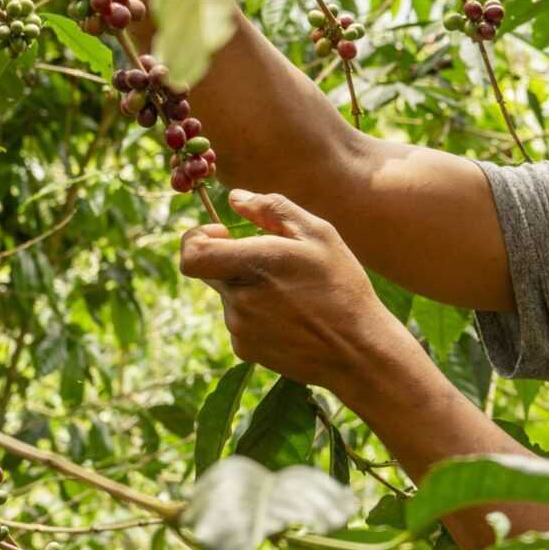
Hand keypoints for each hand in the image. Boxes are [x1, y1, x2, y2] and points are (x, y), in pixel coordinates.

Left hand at [179, 190, 407, 391]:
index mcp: (254, 265)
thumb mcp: (319, 235)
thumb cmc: (342, 287)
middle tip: (276, 264)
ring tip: (294, 295)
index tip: (223, 234)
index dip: (197, 238)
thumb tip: (235, 198)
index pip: (191, 253)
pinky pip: (239, 320)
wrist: (357, 351)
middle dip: (234, 260)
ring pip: (229, 295)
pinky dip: (256, 313)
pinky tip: (291, 317)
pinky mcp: (245, 350)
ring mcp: (239, 328)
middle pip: (212, 270)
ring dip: (250, 288)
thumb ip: (272, 209)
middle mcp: (239, 299)